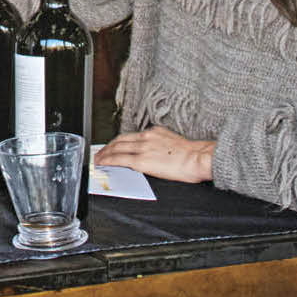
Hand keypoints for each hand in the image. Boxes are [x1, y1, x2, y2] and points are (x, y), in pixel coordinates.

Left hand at [95, 126, 214, 182]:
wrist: (198, 158)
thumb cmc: (192, 155)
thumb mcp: (173, 142)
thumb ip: (159, 144)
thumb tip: (154, 153)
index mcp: (154, 132)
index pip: (130, 136)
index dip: (117, 141)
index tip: (112, 146)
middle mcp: (146, 137)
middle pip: (120, 141)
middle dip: (107, 147)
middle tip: (99, 152)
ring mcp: (143, 148)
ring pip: (116, 149)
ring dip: (104, 154)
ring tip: (98, 159)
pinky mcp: (142, 161)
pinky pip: (120, 159)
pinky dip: (108, 160)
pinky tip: (102, 163)